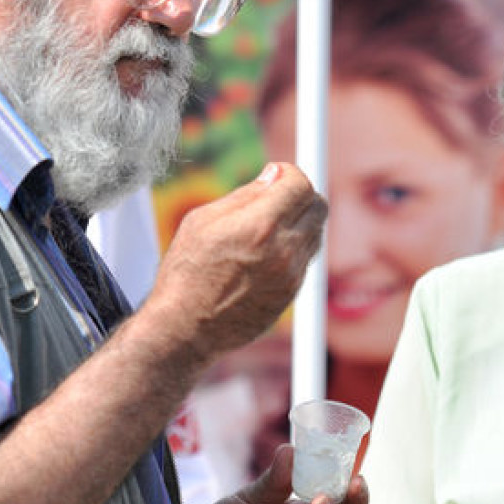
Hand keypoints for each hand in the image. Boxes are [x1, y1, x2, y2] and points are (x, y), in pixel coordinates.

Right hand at [151, 162, 326, 358]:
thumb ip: (244, 195)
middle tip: (275, 199)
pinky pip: (305, 260)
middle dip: (299, 195)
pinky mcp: (291, 294)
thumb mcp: (202, 220)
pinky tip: (263, 257)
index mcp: (261, 226)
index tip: (275, 176)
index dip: (289, 174)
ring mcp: (292, 275)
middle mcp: (285, 251)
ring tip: (265, 231)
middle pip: (318, 206)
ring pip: (315, 234)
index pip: (301, 184)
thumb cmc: (186, 273)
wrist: (186, 329)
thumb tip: (273, 176)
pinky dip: (292, 250)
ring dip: (298, 223)